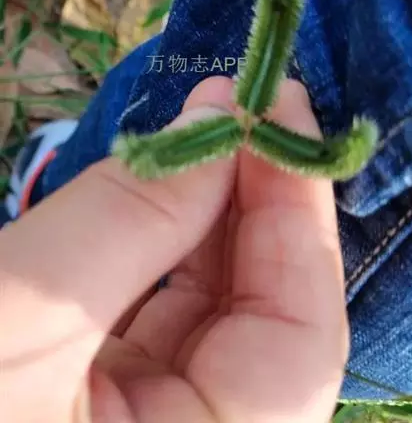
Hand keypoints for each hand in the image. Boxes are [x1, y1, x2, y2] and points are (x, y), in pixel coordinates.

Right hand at [0, 77, 348, 422]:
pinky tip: (183, 176)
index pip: (302, 336)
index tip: (282, 109)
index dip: (300, 214)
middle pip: (275, 311)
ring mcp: (170, 422)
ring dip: (228, 207)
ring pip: (231, 301)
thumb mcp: (12, 316)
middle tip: (258, 102)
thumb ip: (131, 219)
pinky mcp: (133, 393)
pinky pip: (185, 305)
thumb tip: (220, 122)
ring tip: (222, 122)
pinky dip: (185, 235)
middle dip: (267, 199)